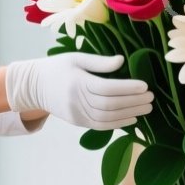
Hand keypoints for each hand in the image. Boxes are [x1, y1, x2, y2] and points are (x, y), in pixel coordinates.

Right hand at [4, 54, 152, 129]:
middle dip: (133, 102)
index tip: (144, 85)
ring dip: (129, 114)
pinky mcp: (77, 122)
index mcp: (77, 82)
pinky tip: (132, 118)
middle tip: (151, 97)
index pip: (108, 88)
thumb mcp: (76, 58)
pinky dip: (118, 123)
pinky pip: (100, 126)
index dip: (128, 88)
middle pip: (110, 104)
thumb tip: (122, 60)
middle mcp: (76, 100)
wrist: (33, 86)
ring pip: (107, 118)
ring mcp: (76, 114)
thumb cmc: (58, 67)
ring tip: (146, 108)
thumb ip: (99, 62)